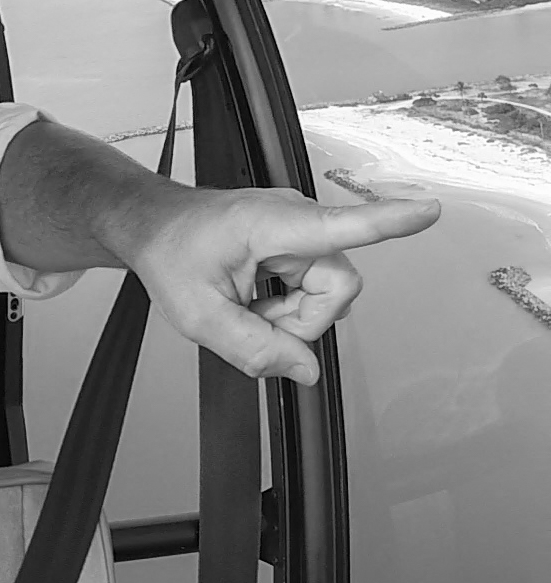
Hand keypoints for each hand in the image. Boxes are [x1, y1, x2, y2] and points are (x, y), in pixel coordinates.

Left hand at [129, 188, 439, 384]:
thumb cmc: (169, 254)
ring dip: (289, 313)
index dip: (388, 222)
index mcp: (270, 225)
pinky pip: (313, 285)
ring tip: (246, 305)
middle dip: (299, 320)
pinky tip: (254, 297)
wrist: (152, 226)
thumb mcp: (197, 315)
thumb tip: (307, 371)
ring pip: (326, 292)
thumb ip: (252, 347)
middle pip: (336, 289)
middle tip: (251, 320)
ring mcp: (301, 226)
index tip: (429, 211)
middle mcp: (296, 218)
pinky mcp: (301, 238)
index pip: (339, 226)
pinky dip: (285, 303)